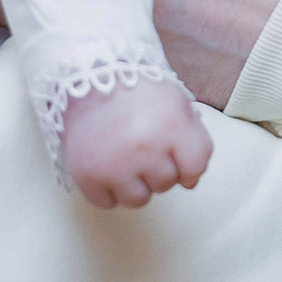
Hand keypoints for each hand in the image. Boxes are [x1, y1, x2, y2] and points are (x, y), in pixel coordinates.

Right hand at [62, 76, 211, 206]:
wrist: (90, 78)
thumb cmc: (138, 91)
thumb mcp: (178, 105)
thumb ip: (195, 143)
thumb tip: (190, 183)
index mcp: (172, 127)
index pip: (194, 169)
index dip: (186, 164)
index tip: (173, 151)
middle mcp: (145, 149)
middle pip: (166, 184)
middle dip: (158, 167)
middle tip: (141, 142)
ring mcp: (114, 165)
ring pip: (138, 200)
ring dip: (134, 184)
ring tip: (123, 156)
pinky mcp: (86, 175)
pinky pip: (106, 203)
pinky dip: (106, 190)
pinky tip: (105, 165)